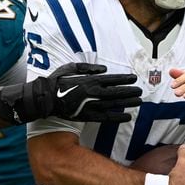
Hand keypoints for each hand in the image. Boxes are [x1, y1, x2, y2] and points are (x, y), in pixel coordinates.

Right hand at [0, 63, 141, 123]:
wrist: (44, 98)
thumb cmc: (56, 81)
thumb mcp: (69, 67)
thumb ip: (87, 68)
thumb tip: (103, 69)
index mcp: (88, 80)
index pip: (111, 79)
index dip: (124, 79)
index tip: (134, 78)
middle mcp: (91, 93)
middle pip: (115, 92)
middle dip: (129, 91)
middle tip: (140, 92)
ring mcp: (89, 105)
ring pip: (113, 104)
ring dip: (126, 103)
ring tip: (138, 102)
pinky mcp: (86, 116)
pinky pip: (105, 117)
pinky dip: (117, 117)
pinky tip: (127, 117)